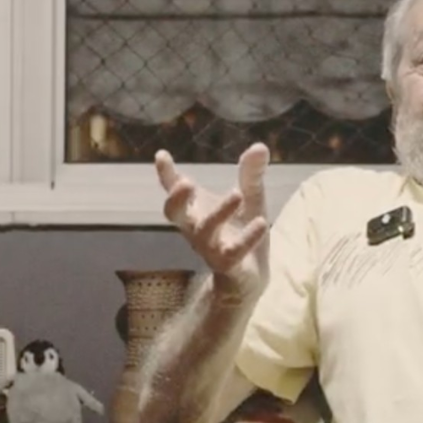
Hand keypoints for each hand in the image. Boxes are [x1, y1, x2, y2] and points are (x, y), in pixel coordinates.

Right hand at [155, 143, 270, 298]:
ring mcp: (209, 248)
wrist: (248, 277)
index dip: (166, 175)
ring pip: (205, 232)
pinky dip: (247, 238)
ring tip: (236, 194)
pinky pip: (233, 253)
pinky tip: (261, 222)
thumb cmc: (240, 232)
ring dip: (218, 213)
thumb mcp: (249, 199)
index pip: (175, 192)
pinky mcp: (228, 265)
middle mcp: (195, 229)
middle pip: (175, 214)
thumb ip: (250, 175)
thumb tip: (259, 146)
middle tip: (185, 182)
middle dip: (176, 199)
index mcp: (195, 211)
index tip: (161, 155)